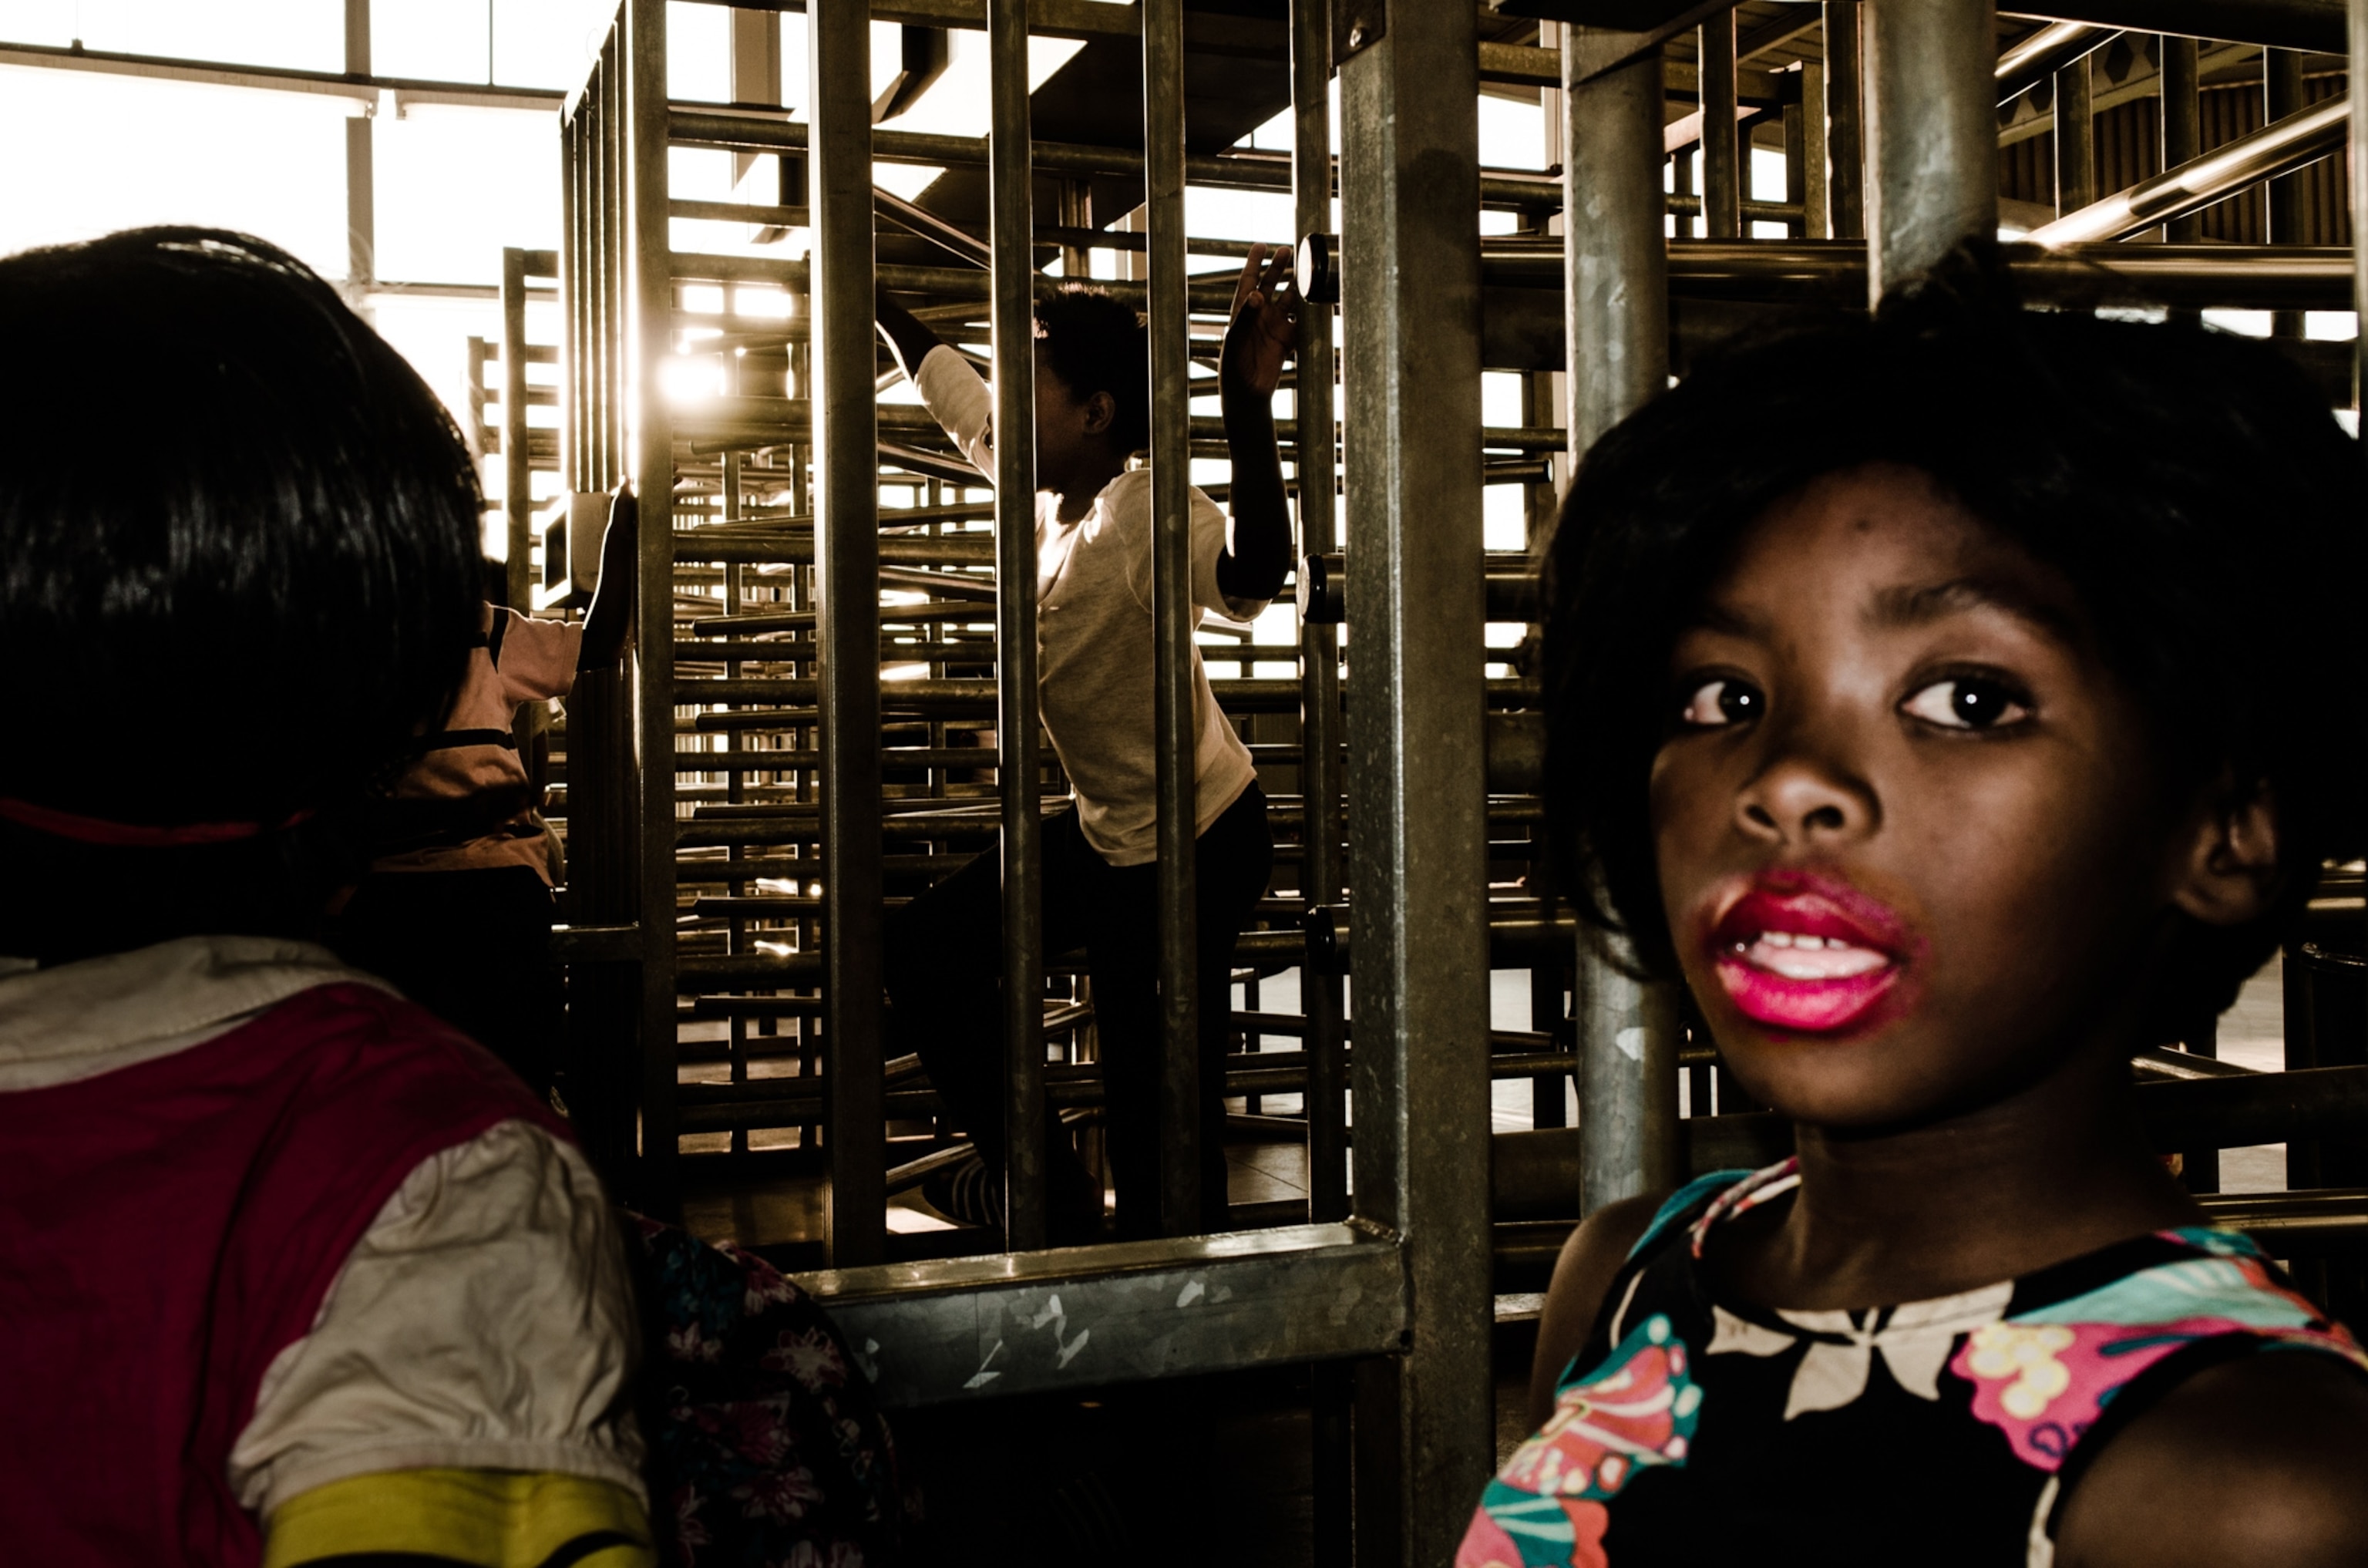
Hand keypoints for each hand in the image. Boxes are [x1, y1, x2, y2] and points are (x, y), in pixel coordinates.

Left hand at [1222, 242, 1299, 398]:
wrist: (1247, 395)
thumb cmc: (1233, 368)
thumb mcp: (1235, 340)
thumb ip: (1245, 317)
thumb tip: (1256, 294)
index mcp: (1243, 312)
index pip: (1249, 281)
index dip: (1254, 262)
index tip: (1261, 245)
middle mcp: (1259, 316)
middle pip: (1270, 284)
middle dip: (1279, 267)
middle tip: (1288, 250)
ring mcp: (1274, 327)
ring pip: (1289, 301)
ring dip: (1298, 287)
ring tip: (1308, 272)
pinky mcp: (1287, 341)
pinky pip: (1301, 323)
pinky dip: (1310, 314)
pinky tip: (1319, 303)